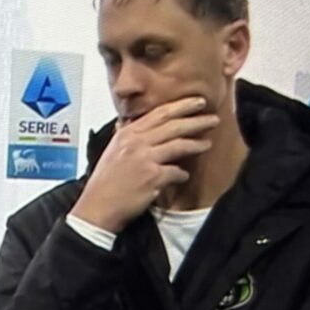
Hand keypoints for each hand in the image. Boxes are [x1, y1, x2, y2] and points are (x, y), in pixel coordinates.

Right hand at [71, 97, 218, 232]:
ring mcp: (145, 159)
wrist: (97, 207)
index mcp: (126, 134)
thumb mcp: (113, 151)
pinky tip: (183, 176)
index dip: (182, 106)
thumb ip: (129, 136)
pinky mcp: (153, 178)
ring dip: (197, 144)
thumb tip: (143, 125)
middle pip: (174, 126)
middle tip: (212, 118)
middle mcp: (136, 143)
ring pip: (179, 145)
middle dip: (196, 120)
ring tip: (207, 144)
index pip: (159, 114)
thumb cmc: (104, 183)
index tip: (197, 102)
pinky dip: (181, 174)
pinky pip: (176, 172)